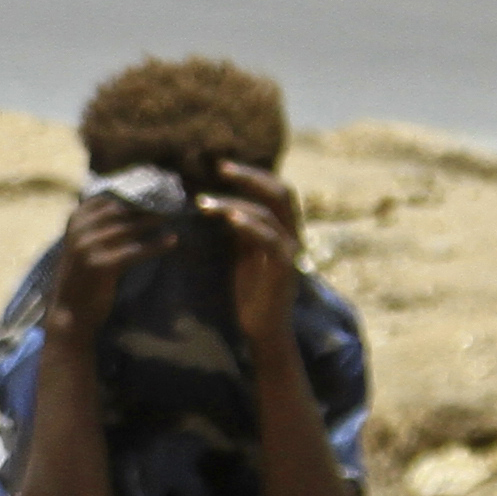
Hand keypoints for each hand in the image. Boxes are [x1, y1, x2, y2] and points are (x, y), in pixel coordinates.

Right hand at [42, 187, 159, 336]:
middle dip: (143, 206)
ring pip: (129, 228)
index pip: (103, 199)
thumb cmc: (79, 281)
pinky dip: (157, 245)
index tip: (147, 192)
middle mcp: (79, 233)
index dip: (126, 193)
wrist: (70, 314)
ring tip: (171, 216)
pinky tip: (172, 240)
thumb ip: (93, 229)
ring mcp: (89, 248)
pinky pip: (136, 251)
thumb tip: (124, 210)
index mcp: (73, 225)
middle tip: (165, 202)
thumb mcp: (79, 249)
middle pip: (118, 211)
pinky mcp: (103, 265)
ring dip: (152, 221)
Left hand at [205, 163, 302, 324]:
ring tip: (204, 203)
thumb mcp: (241, 252)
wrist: (262, 330)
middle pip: (280, 191)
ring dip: (234, 203)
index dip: (252, 174)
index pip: (275, 189)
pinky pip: (270, 239)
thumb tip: (217, 201)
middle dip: (249, 176)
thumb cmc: (250, 292)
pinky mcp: (284, 268)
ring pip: (268, 213)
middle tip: (218, 168)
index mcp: (283, 228)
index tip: (220, 166)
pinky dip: (250, 226)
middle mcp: (292, 235)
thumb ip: (238, 228)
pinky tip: (229, 220)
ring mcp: (291, 251)